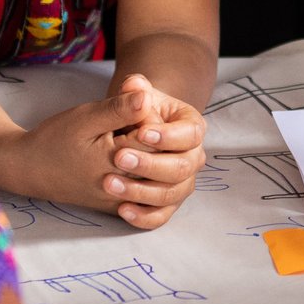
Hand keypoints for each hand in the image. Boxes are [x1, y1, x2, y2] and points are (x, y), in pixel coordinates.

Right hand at [11, 84, 204, 228]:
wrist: (30, 169)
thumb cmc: (56, 139)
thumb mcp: (86, 117)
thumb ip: (119, 109)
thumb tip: (148, 97)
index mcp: (117, 163)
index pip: (155, 137)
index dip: (146, 118)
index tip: (127, 112)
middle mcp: (125, 189)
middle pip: (160, 159)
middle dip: (149, 139)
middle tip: (122, 131)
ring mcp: (122, 201)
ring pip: (155, 178)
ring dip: (147, 158)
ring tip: (121, 145)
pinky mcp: (118, 206)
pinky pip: (145, 194)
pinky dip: (144, 176)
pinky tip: (126, 160)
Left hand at [102, 74, 208, 228]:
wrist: (128, 132)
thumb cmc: (133, 112)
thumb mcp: (133, 97)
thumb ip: (133, 90)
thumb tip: (135, 86)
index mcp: (191, 127)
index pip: (190, 134)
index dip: (168, 136)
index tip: (140, 133)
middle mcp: (193, 156)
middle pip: (182, 167)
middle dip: (150, 165)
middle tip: (118, 158)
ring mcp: (182, 182)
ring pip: (171, 194)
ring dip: (141, 192)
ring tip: (110, 184)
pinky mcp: (167, 203)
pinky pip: (161, 216)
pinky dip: (144, 216)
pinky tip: (122, 210)